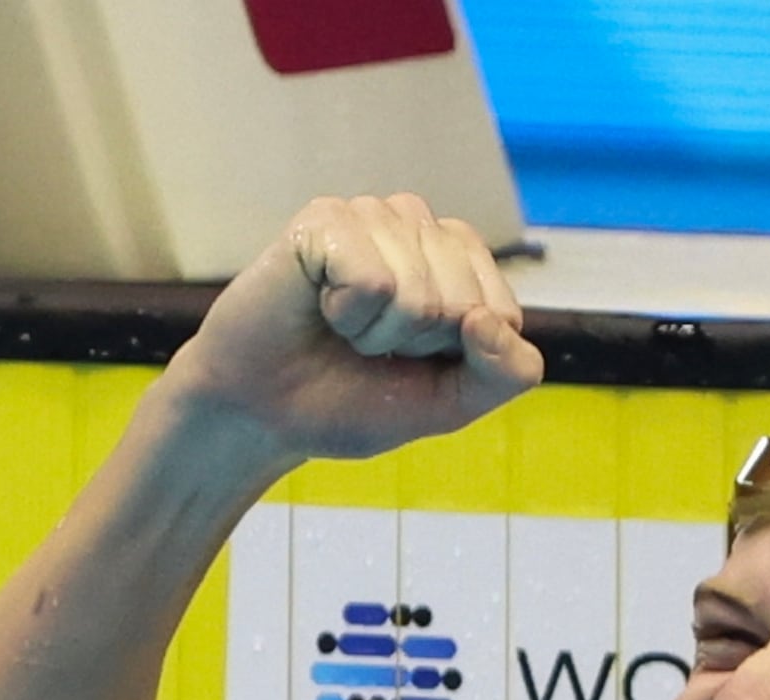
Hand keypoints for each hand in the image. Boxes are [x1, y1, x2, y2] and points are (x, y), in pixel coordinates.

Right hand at [163, 192, 543, 463]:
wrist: (264, 414)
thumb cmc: (352, 400)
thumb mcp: (450, 403)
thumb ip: (505, 373)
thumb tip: (490, 322)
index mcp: (459, 263)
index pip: (504, 314)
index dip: (457, 360)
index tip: (411, 360)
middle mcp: (421, 228)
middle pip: (464, 303)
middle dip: (416, 346)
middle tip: (368, 345)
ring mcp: (374, 216)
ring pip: (419, 293)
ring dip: (377, 333)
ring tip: (342, 326)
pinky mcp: (328, 218)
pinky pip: (374, 281)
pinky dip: (347, 314)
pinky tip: (320, 306)